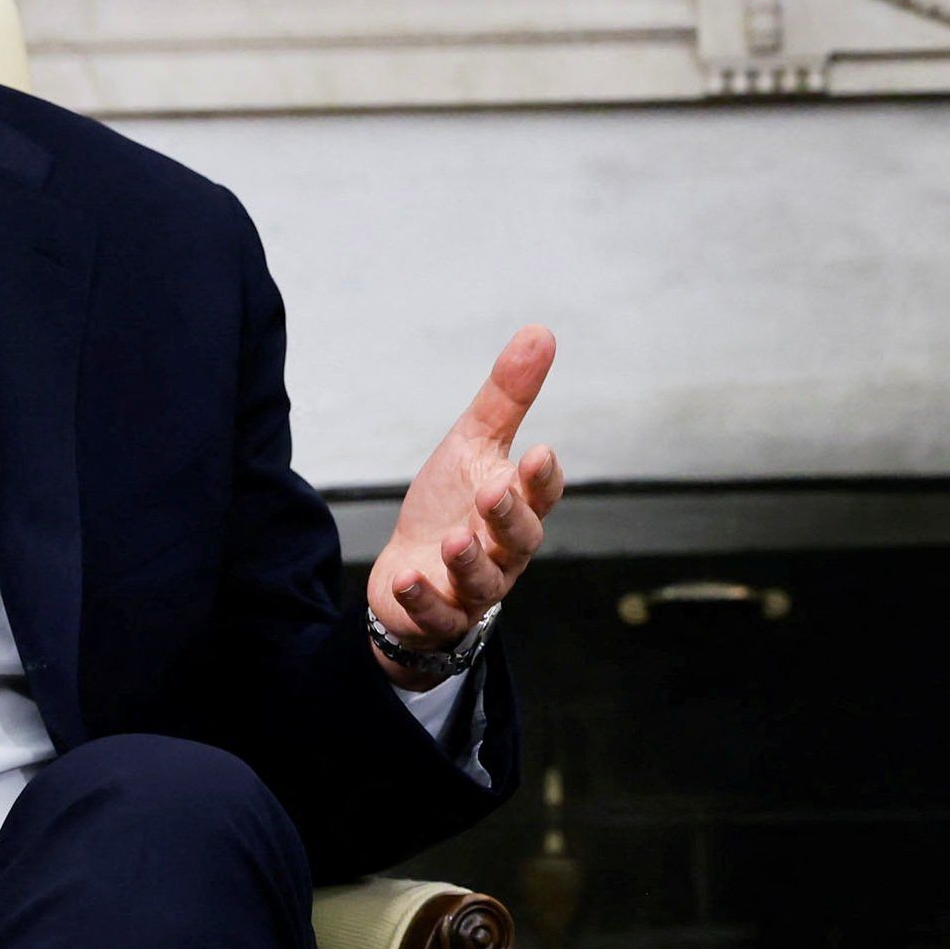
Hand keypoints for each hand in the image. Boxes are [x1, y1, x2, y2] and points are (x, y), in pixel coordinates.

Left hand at [370, 326, 563, 676]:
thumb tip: (540, 332)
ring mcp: (474, 588)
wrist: (410, 571)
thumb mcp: (472, 445)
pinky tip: (406, 574)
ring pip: (485, 582)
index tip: (539, 452)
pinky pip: (438, 615)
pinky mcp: (440, 616)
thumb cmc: (449, 505)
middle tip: (492, 492)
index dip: (543, 479)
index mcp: (517, 507)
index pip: (542, 495)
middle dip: (509, 517)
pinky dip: (424, 598)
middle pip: (521, 539)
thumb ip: (507, 397)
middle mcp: (504, 551)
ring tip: (454, 540)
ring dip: (471, 561)